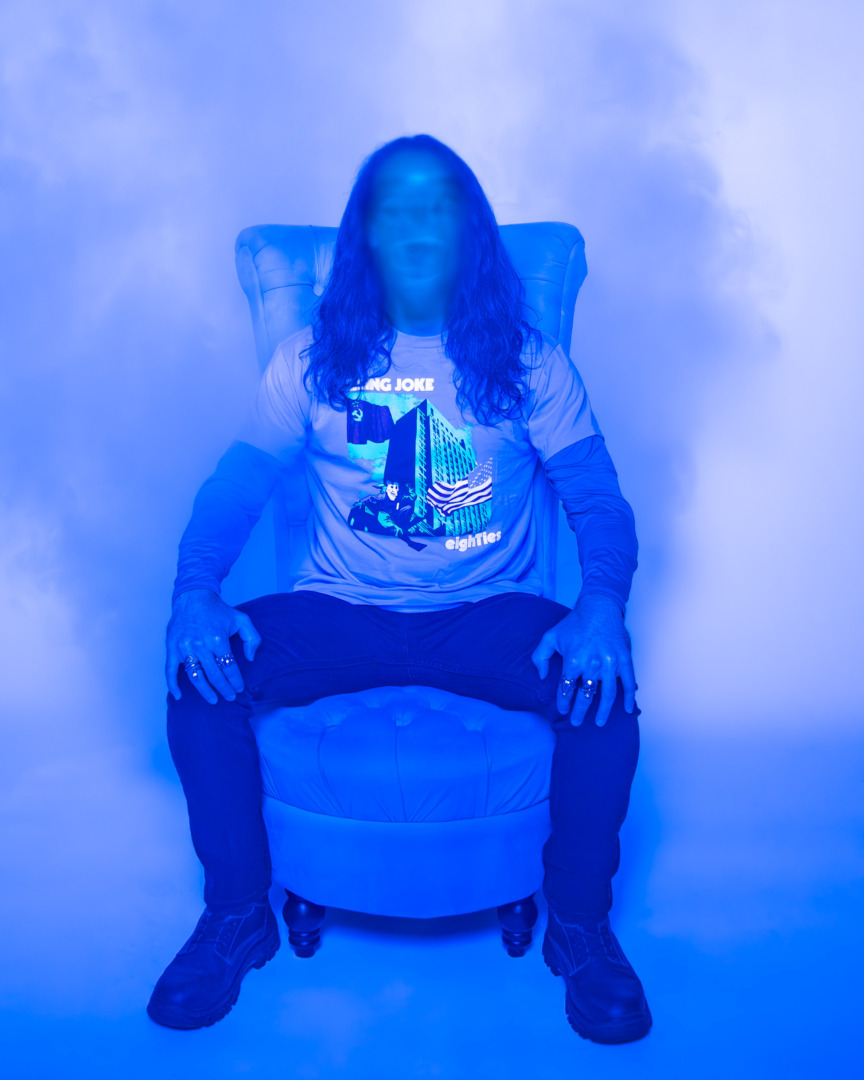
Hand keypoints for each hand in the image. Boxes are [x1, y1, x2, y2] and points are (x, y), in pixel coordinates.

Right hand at [165, 589, 261, 704]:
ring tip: (213, 699)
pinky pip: (170, 670)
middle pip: (214, 675)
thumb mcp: (242, 619)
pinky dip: (173, 685)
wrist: (193, 597)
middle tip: (230, 697)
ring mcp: (184, 647)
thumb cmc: (218, 610)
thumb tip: (250, 658)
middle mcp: (200, 645)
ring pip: (195, 677)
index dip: (235, 681)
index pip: (229, 667)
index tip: (239, 688)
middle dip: (224, 689)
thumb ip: (252, 638)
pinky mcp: (172, 648)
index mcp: (218, 639)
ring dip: (205, 691)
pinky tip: (179, 696)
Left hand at [530, 593, 635, 726]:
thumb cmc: (574, 623)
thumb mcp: (550, 637)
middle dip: (579, 712)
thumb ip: (540, 657)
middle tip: (576, 722)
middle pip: (585, 696)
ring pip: (608, 695)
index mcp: (573, 660)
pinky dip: (629, 698)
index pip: (566, 689)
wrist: (599, 606)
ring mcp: (610, 663)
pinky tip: (627, 709)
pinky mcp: (624, 659)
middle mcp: (592, 664)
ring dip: (603, 711)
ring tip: (598, 722)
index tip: (563, 710)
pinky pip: (629, 683)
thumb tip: (543, 677)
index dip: (564, 702)